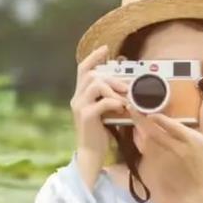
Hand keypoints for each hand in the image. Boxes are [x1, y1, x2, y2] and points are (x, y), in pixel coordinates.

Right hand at [70, 44, 129, 158]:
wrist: (91, 154)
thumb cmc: (100, 133)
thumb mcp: (105, 112)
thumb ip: (110, 98)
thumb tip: (126, 88)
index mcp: (80, 95)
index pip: (82, 70)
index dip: (93, 57)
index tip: (105, 49)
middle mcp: (77, 99)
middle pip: (90, 75)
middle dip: (110, 77)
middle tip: (126, 86)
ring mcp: (80, 107)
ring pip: (95, 85)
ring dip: (113, 88)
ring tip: (125, 98)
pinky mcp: (87, 117)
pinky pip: (101, 102)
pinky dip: (114, 102)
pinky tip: (121, 108)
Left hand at [127, 96, 202, 202]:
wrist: (201, 196)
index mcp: (188, 138)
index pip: (166, 123)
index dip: (154, 115)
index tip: (147, 108)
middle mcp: (174, 148)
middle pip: (151, 130)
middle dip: (139, 119)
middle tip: (131, 108)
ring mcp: (163, 160)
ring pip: (144, 142)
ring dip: (138, 132)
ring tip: (135, 124)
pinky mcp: (156, 171)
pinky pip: (144, 156)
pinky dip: (140, 147)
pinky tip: (139, 142)